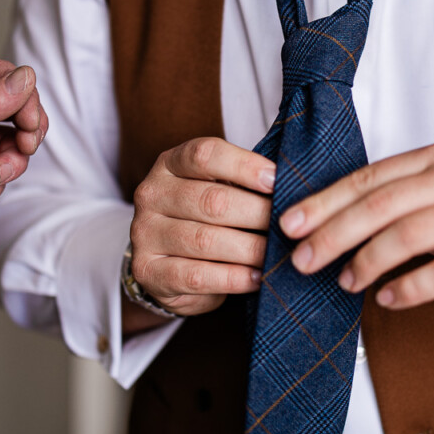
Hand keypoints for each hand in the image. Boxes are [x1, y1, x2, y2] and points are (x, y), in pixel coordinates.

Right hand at [128, 137, 274, 322]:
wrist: (166, 262)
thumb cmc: (204, 218)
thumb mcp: (217, 188)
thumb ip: (242, 182)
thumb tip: (289, 185)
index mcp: (169, 164)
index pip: (205, 155)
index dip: (244, 166)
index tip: (276, 181)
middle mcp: (151, 194)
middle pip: (211, 200)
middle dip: (257, 214)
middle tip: (288, 225)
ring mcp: (145, 234)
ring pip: (205, 240)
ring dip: (250, 249)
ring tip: (276, 254)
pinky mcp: (148, 272)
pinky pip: (197, 276)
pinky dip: (234, 278)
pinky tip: (258, 277)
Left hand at [278, 143, 433, 308]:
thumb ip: (396, 194)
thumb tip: (326, 220)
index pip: (369, 178)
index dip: (325, 201)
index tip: (290, 223)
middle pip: (381, 205)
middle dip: (334, 233)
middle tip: (304, 259)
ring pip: (408, 236)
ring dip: (367, 262)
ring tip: (345, 282)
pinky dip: (408, 288)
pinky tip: (386, 298)